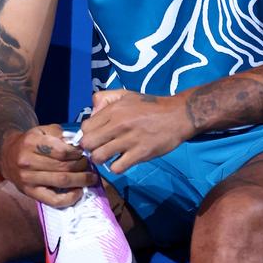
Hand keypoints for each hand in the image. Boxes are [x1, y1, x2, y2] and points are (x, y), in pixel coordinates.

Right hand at [0, 123, 97, 205]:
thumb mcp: (42, 131)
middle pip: (63, 167)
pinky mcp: (30, 193)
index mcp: (31, 143)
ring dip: (80, 180)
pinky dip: (69, 198)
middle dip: (82, 167)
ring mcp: (28, 179)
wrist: (8, 156)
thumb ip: (60, 135)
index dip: (77, 153)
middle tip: (89, 165)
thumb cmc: (30, 142)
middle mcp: (27, 161)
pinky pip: (53, 200)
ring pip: (61, 181)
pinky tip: (79, 192)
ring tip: (90, 178)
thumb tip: (79, 146)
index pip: (62, 151)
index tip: (84, 153)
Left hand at [80, 90, 194, 173]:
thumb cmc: (150, 106)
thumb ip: (105, 98)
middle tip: (99, 147)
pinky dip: (116, 167)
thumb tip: (92, 113)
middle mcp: (118, 124)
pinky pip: (117, 167)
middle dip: (90, 147)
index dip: (88, 133)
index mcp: (114, 110)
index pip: (85, 127)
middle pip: (87, 143)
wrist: (178, 115)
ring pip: (99, 157)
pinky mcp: (140, 154)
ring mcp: (129, 140)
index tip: (96, 136)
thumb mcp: (126, 94)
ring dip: (101, 159)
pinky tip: (122, 161)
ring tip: (109, 156)